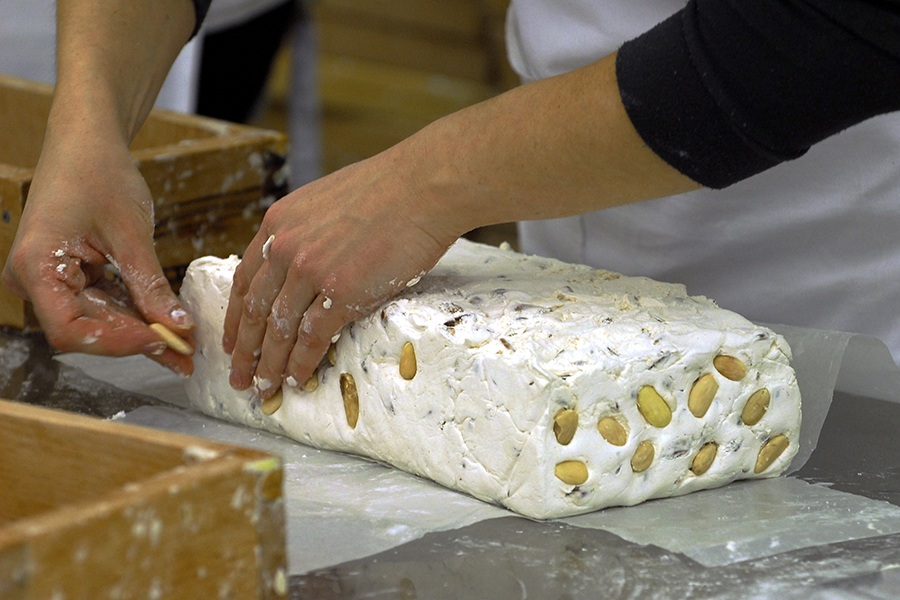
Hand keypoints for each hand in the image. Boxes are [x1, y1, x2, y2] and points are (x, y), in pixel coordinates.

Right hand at [1, 133, 193, 374]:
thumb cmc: (100, 173)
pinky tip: (168, 327)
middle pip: (85, 329)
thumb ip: (151, 285)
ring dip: (141, 332)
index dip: (119, 343)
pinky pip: (101, 304)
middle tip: (187, 353)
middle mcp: (33, 279)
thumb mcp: (131, 233)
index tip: (165, 341)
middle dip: (138, 340)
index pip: (71, 330)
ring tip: (184, 346)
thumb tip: (179, 327)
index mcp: (36, 266)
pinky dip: (134, 315)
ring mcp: (49, 279)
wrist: (86, 141)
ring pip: (96, 321)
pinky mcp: (67, 276)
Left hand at [223, 141, 462, 397]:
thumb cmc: (388, 189)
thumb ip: (306, 232)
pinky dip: (300, 365)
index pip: (245, 280)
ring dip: (269, 365)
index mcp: (279, 223)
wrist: (423, 187)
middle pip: (255, 311)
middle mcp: (286, 248)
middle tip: (239, 376)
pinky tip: (295, 381)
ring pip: (279, 330)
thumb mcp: (325, 201)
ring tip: (264, 388)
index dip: (236, 317)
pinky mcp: (341, 292)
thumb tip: (307, 263)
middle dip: (245, 351)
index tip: (233, 341)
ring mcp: (311, 271)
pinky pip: (311, 338)